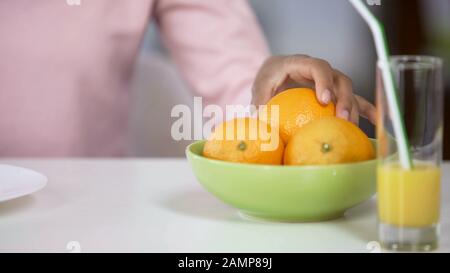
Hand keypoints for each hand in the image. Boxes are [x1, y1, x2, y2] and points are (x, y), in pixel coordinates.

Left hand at [252, 55, 375, 124]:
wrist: (273, 72)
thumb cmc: (265, 80)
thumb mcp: (258, 91)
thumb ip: (259, 105)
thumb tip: (260, 126)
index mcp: (298, 63)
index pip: (317, 66)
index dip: (324, 81)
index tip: (325, 100)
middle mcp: (318, 69)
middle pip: (338, 78)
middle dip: (343, 98)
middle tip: (341, 118)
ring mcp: (329, 79)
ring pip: (348, 89)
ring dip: (353, 107)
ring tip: (352, 128)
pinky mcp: (334, 90)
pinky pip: (353, 97)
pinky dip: (365, 108)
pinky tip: (374, 122)